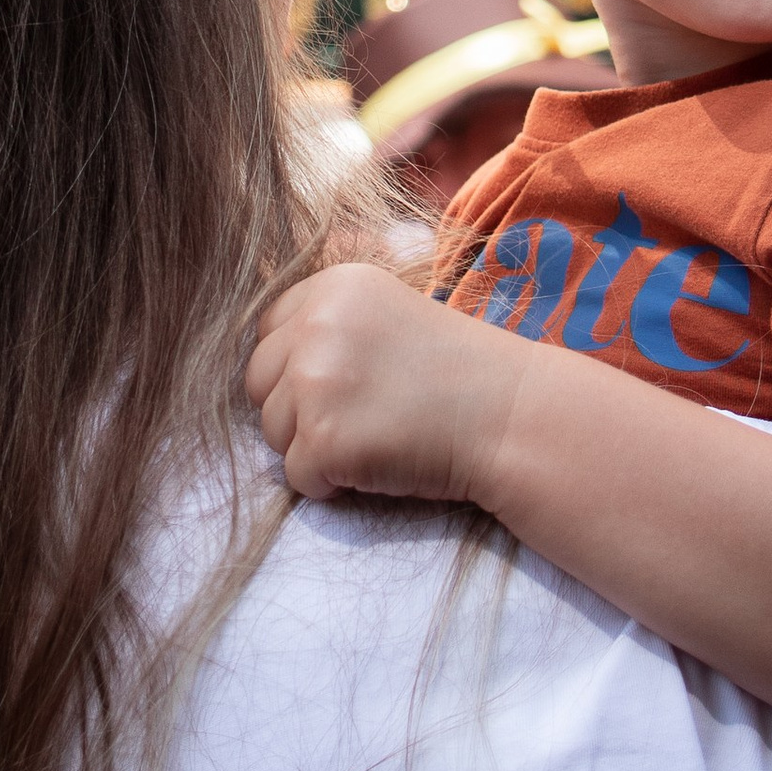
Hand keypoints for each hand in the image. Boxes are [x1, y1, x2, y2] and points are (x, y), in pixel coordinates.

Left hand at [246, 263, 526, 504]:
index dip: (297, 366)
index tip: (345, 383)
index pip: (267, 332)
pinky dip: (331, 483)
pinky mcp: (323, 439)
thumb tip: (267, 351)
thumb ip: (330, 321)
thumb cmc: (460, 373)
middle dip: (297, 409)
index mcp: (334, 287)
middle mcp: (316, 326)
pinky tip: (378, 463)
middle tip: (361, 417)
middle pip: (259, 383)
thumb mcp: (391, 312)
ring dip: (313, 447)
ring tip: (376, 437)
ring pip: (272, 432)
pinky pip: (296, 475)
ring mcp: (316, 382)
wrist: (513, 417)